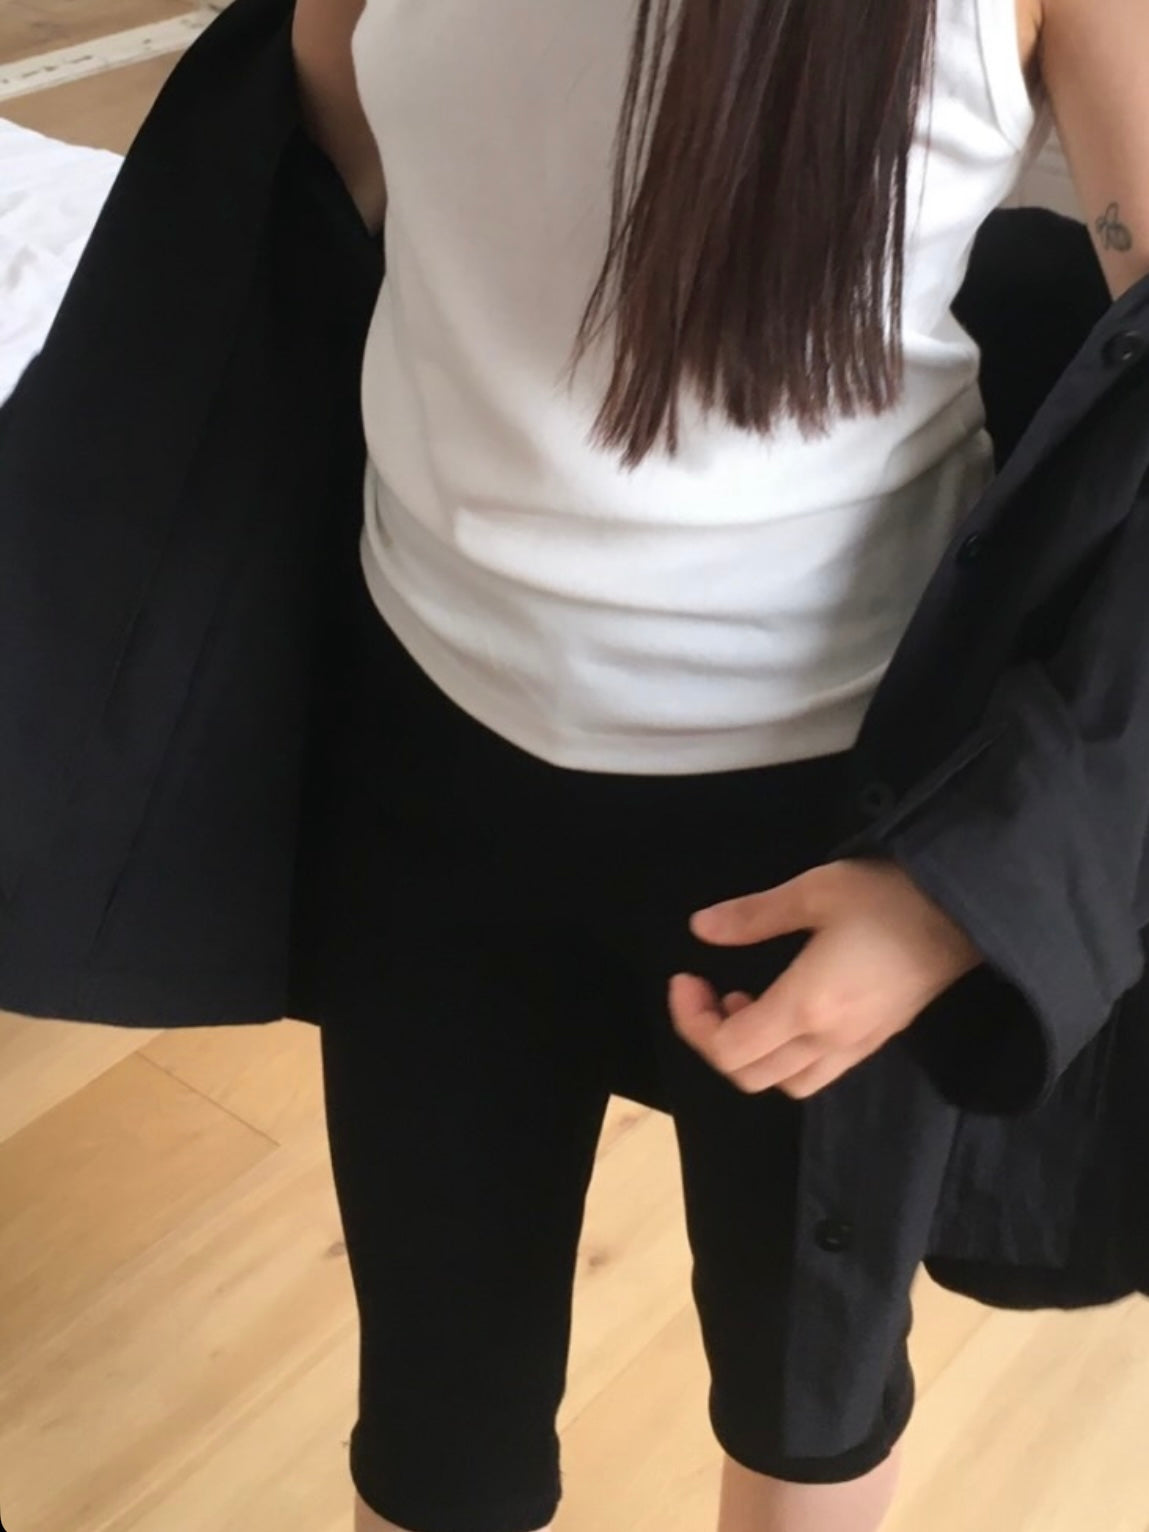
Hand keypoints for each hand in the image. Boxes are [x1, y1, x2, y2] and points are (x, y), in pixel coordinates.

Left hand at [668, 859, 981, 1098]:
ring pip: (785, 1083)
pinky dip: (784, 1054)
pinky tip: (786, 1007)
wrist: (969, 912)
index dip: (693, 1021)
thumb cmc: (889, 895)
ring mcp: (856, 1047)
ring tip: (745, 1000)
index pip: (729, 1049)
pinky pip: (816, 1072)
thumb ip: (752, 916)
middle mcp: (829, 1041)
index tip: (685, 978)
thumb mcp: (814, 890)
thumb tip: (701, 930)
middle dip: (713, 1038)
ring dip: (751, 1053)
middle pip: (750, 1076)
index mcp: (807, 1007)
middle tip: (707, 990)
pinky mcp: (876, 1041)